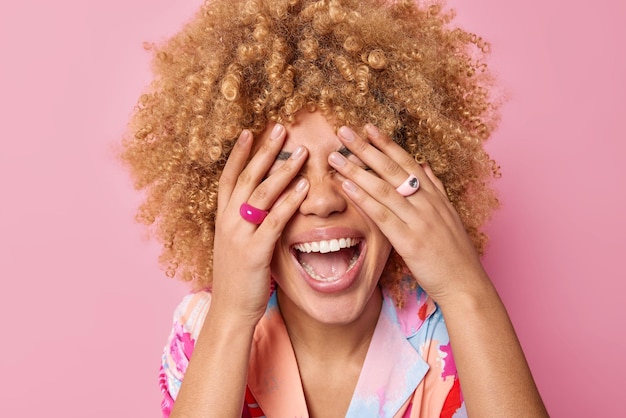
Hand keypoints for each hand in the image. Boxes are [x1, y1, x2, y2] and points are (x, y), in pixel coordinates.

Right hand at [211, 125, 308, 322]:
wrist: (229, 310)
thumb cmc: (237, 278)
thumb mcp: (236, 244)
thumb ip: (245, 223)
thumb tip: (259, 206)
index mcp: (222, 218)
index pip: (228, 177)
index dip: (238, 153)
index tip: (249, 131)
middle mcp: (228, 221)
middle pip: (246, 177)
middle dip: (264, 151)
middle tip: (280, 128)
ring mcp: (239, 235)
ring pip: (261, 194)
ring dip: (282, 170)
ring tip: (301, 152)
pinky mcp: (255, 251)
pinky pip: (274, 220)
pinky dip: (289, 201)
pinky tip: (304, 187)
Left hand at [327, 124, 489, 302]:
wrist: (465, 284)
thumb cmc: (454, 253)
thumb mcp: (449, 215)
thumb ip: (436, 189)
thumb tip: (425, 166)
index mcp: (435, 196)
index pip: (407, 162)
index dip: (386, 144)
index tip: (369, 128)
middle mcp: (427, 203)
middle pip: (392, 169)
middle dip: (366, 148)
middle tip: (344, 131)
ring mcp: (418, 220)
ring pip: (383, 188)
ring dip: (356, 169)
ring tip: (335, 156)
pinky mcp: (409, 240)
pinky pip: (382, 214)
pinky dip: (363, 198)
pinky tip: (346, 186)